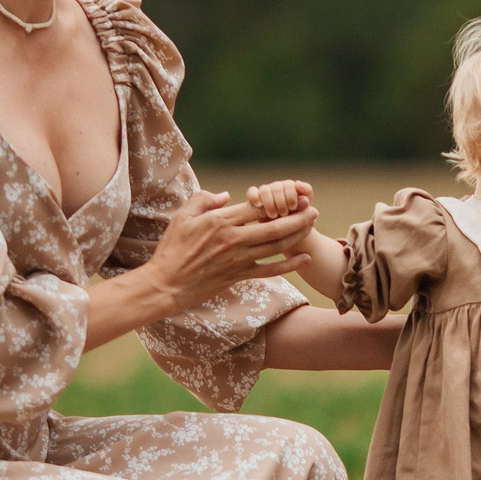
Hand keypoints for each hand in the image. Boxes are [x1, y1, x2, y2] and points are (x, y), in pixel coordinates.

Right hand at [142, 189, 318, 310]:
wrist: (167, 285)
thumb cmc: (171, 249)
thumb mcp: (182, 217)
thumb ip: (203, 200)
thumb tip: (225, 196)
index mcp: (221, 221)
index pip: (256, 207)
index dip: (278, 200)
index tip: (292, 195)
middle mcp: (234, 239)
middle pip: (274, 227)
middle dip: (297, 217)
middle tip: (313, 210)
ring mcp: (238, 259)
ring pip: (276, 247)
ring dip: (297, 236)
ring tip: (311, 226)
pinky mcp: (239, 276)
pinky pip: (270, 270)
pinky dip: (289, 265)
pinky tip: (304, 259)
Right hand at [247, 179, 312, 220]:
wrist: (286, 234)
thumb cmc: (297, 222)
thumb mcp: (305, 213)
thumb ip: (304, 200)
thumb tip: (301, 190)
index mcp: (291, 188)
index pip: (290, 186)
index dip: (291, 196)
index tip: (293, 207)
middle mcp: (277, 188)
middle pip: (277, 188)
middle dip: (281, 202)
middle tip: (284, 214)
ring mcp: (266, 193)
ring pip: (265, 190)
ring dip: (269, 203)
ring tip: (273, 215)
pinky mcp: (254, 200)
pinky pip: (251, 192)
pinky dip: (254, 196)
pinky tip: (258, 204)